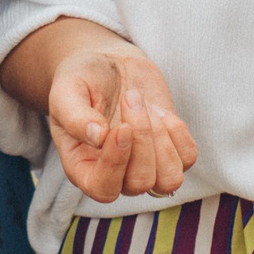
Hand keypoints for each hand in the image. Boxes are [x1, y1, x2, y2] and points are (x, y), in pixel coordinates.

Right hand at [0, 18, 196, 202]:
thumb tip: (99, 137)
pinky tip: (158, 110)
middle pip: (140, 183)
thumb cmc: (81, 80)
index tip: (121, 127)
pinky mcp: (171, 153)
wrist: (108, 64)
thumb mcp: (66, 91)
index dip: (116, 165)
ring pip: (169, 180)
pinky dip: (178, 132)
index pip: (103, 189)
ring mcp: (146, 167)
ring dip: (162, 139)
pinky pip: (188, 158)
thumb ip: (75, 115)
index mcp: (82, 167)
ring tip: (145, 106)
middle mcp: (116, 175)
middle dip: (142, 138)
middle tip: (130, 97)